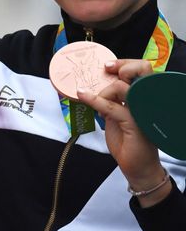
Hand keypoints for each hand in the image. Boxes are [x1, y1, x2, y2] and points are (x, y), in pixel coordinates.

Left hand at [76, 59, 170, 205]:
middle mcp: (146, 102)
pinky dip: (96, 100)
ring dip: (104, 90)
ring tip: (94, 98)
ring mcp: (142, 112)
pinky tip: (84, 97)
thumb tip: (91, 88)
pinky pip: (113, 107)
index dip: (126, 64)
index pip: (141, 72)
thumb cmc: (127, 142)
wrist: (137, 167)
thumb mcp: (114, 116)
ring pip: (124, 88)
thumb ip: (108, 101)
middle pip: (141, 72)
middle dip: (123, 66)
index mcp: (143, 98)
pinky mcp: (135, 124)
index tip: (108, 65)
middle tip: (107, 69)